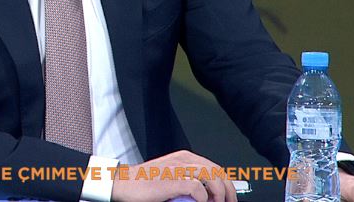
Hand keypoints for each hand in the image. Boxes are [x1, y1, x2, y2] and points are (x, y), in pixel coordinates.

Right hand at [110, 150, 236, 201]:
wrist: (124, 183)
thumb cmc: (144, 182)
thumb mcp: (170, 175)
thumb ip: (188, 179)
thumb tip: (207, 193)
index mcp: (184, 157)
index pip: (215, 167)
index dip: (226, 184)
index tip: (229, 197)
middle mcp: (183, 160)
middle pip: (217, 171)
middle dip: (228, 190)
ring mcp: (178, 169)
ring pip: (211, 177)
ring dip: (218, 194)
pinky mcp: (172, 180)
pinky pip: (196, 188)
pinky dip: (202, 197)